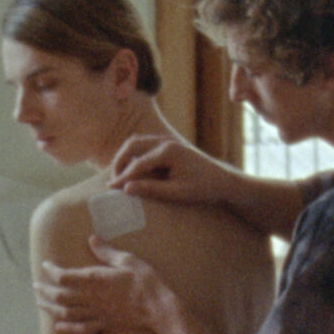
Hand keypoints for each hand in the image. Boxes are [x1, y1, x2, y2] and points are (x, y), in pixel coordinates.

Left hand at [35, 236, 171, 333]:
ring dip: (50, 308)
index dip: (51, 271)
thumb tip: (92, 239)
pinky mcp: (105, 323)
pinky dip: (67, 328)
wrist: (158, 307)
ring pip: (66, 313)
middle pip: (60, 295)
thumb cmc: (146, 281)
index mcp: (96, 279)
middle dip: (45, 290)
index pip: (64, 276)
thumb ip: (107, 251)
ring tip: (40, 303)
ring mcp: (97, 312)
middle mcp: (92, 297)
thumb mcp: (128, 260)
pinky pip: (81, 328)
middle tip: (35, 286)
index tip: (45, 265)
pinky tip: (57, 327)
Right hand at [108, 134, 236, 205]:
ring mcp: (167, 141)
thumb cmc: (203, 188)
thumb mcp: (177, 193)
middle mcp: (166, 141)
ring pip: (137, 143)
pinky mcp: (168, 145)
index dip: (123, 177)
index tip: (111, 188)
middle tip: (113, 181)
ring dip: (126, 157)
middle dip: (120, 162)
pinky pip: (145, 146)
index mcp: (168, 151)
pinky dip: (135, 156)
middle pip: (133, 145)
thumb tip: (127, 188)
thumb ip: (152, 189)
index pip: (138, 163)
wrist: (222, 181)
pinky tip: (133, 171)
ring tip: (120, 176)